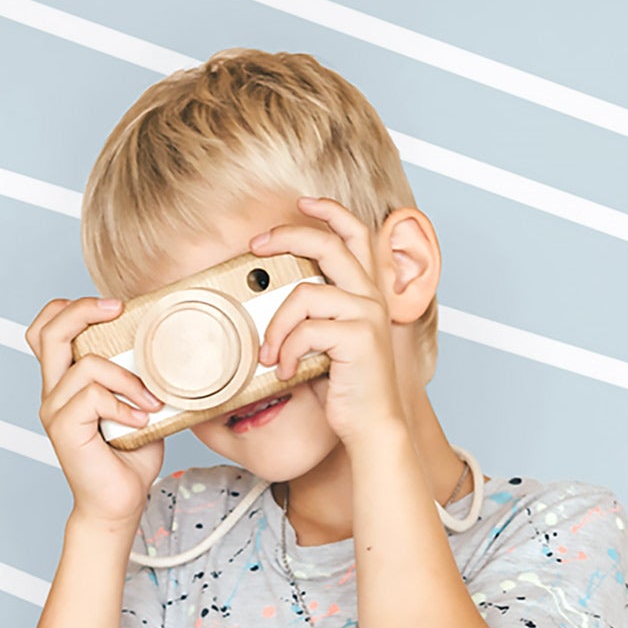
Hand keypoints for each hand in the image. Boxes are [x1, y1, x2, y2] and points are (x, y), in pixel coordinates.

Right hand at [26, 295, 165, 529]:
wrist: (118, 502)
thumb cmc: (130, 455)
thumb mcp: (139, 403)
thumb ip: (140, 375)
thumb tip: (173, 346)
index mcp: (66, 380)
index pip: (48, 328)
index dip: (72, 307)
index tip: (114, 307)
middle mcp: (54, 390)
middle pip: (49, 330)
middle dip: (84, 309)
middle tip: (119, 309)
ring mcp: (54, 409)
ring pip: (84, 364)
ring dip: (127, 377)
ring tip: (150, 401)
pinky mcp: (63, 429)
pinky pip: (93, 397)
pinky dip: (122, 405)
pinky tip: (139, 423)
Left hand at [249, 196, 408, 449]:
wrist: (371, 425)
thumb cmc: (347, 387)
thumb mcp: (325, 343)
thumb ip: (311, 317)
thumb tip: (269, 300)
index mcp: (366, 292)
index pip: (356, 234)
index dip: (330, 211)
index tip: (302, 202)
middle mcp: (372, 296)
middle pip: (329, 244)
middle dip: (288, 235)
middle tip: (256, 245)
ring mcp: (368, 315)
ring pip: (304, 294)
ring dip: (275, 326)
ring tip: (268, 354)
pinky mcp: (359, 337)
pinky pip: (306, 330)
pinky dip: (286, 351)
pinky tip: (285, 371)